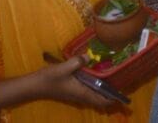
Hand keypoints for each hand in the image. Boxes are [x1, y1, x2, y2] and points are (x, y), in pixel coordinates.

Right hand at [2, 56, 123, 110]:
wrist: (33, 85)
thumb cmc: (49, 78)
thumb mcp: (64, 68)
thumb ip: (78, 62)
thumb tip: (89, 56)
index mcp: (83, 93)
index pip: (102, 101)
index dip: (114, 99)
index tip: (124, 92)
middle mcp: (81, 96)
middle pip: (100, 99)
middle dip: (111, 94)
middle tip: (123, 82)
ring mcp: (76, 94)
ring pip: (94, 96)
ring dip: (104, 90)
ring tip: (114, 78)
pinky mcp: (72, 91)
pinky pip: (88, 91)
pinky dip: (95, 86)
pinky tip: (97, 75)